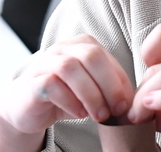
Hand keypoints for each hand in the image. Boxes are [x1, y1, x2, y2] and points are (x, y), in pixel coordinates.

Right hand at [0, 35, 135, 143]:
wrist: (27, 107)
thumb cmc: (64, 96)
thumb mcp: (92, 89)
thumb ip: (110, 87)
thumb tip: (133, 100)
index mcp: (82, 45)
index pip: (107, 57)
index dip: (120, 81)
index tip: (127, 105)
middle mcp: (63, 48)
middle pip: (91, 56)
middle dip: (108, 85)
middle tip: (116, 110)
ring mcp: (45, 62)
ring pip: (70, 69)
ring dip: (90, 94)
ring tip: (98, 115)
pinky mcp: (32, 81)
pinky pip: (51, 85)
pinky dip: (69, 101)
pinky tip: (79, 114)